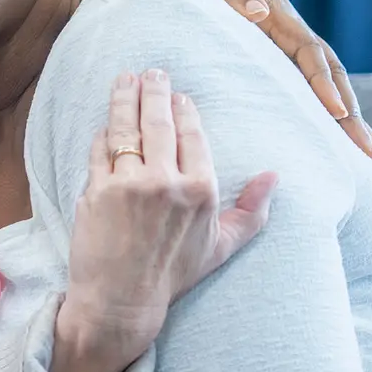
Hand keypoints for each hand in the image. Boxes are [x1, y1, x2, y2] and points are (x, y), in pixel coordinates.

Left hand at [53, 71, 277, 371]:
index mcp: (200, 190)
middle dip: (154, 91)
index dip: (183, 110)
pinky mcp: (96, 190)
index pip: (191, 135)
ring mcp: (128, 184)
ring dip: (124, 97)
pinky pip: (99, 150)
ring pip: (125, 128)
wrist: (121, 299)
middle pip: (157, 122)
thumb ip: (251, 211)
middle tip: (151, 72)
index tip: (178, 96)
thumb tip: (275, 177)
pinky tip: (106, 122)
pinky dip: (103, 134)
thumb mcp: (221, 246)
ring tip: (124, 79)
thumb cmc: (172, 274)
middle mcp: (166, 183)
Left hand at [146, 0, 371, 159]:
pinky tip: (326, 131)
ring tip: (368, 150)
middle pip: (329, 74)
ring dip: (346, 114)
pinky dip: (319, 106)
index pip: (309, 54)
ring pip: (321, 79)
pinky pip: (299, 79)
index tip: (340, 113)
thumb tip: (258, 14)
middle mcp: (284, 26)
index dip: (324, 84)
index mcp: (274, 13)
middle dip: (352, 114)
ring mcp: (279, 36)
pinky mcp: (267, 44)